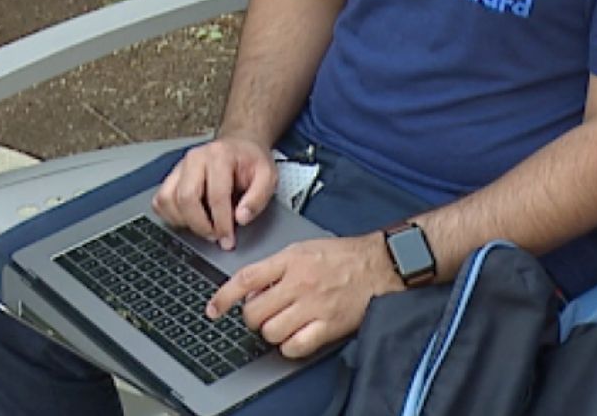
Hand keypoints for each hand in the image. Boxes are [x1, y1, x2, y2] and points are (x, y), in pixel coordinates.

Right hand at [152, 135, 277, 250]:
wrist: (240, 145)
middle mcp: (195, 158)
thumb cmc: (251, 161)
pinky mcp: (171, 176)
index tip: (228, 240)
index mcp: (220, 155)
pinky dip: (171, 216)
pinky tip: (191, 218)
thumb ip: (258, 198)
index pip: (216, 195)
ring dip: (184, 222)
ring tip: (205, 226)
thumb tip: (241, 218)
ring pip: (168, 200)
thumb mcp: (267, 176)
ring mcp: (180, 166)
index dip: (221, 223)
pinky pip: (161, 201)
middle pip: (186, 198)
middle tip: (215, 236)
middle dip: (200, 225)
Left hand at [207, 233, 404, 357]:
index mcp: (292, 259)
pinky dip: (290, 346)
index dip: (225, 296)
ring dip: (273, 332)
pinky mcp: (328, 326)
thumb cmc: (346, 256)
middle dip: (255, 317)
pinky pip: (293, 347)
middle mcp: (300, 282)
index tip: (214, 309)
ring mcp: (313, 306)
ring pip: (271, 332)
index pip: (246, 278)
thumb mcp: (306, 248)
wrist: (381, 264)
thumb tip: (252, 289)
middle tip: (267, 312)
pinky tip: (298, 335)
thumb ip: (277, 265)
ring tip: (286, 322)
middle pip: (254, 312)